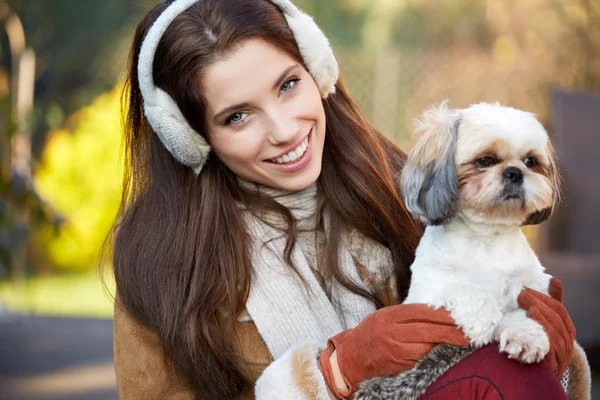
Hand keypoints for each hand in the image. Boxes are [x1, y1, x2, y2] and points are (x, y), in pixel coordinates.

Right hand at [318, 304, 468, 398]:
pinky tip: (444, 350)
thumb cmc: (372, 332)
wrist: (353, 356)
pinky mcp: (399, 364)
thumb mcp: (386, 316)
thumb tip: (436, 311)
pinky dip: (433, 353)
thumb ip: (407, 314)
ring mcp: (395, 350)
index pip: (420, 312)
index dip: (441, 313)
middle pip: (427, 330)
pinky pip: (421, 358)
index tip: (458, 314)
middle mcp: (392, 332)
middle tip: (468, 331)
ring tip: (462, 340)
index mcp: (389, 316)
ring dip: (445, 343)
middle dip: (450, 330)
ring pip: (426, 346)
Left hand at [517, 277, 575, 377]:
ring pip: (556, 332)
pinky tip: (532, 320)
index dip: (544, 297)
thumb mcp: (539, 323)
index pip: (558, 308)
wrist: (526, 378)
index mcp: (565, 329)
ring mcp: (562, 355)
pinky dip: (544, 333)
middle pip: (558, 318)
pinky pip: (552, 348)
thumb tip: (553, 279)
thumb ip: (547, 304)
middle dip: (539, 303)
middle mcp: (566, 342)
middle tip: (521, 293)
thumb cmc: (533, 345)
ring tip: (527, 304)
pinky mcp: (553, 365)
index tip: (526, 287)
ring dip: (541, 316)